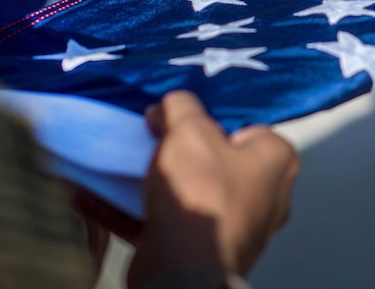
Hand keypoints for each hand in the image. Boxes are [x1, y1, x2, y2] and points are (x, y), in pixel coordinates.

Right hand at [126, 91, 299, 285]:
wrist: (183, 269)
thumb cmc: (203, 196)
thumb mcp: (189, 129)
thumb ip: (180, 107)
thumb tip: (170, 106)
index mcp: (276, 163)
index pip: (248, 127)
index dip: (212, 119)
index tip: (183, 116)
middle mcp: (264, 197)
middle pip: (215, 160)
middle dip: (179, 149)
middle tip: (155, 137)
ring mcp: (233, 227)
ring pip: (189, 192)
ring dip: (153, 179)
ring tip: (125, 161)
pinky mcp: (200, 250)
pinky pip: (163, 220)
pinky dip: (131, 208)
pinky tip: (98, 193)